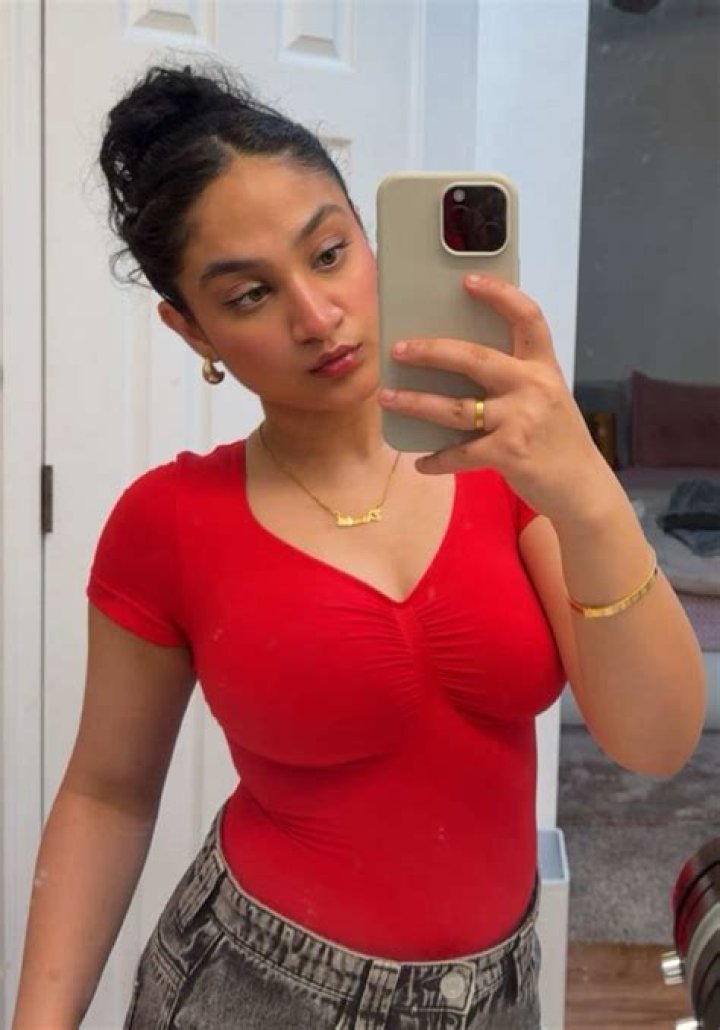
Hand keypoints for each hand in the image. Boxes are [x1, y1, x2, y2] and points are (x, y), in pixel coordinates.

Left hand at [378, 274, 611, 524]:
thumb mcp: (545, 398)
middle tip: (398, 349)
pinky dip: (437, 460)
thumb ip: (513, 379)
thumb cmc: (557, 440)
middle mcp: (533, 387)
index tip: (467, 280)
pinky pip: (460, 454)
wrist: (582, 487)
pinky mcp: (508, 454)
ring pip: (455, 408)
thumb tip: (455, 365)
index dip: (498, 295)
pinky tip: (420, 462)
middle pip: (474, 358)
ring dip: (416, 402)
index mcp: (543, 367)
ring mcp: (520, 421)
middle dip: (431, 351)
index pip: (527, 317)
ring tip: (388, 398)